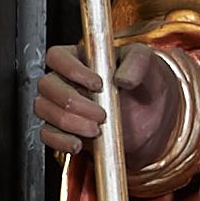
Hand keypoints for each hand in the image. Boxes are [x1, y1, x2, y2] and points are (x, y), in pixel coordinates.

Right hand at [34, 42, 174, 159]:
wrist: (155, 118)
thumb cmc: (147, 83)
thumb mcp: (150, 64)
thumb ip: (138, 63)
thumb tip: (122, 78)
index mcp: (81, 57)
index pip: (57, 56)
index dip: (72, 70)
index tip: (97, 84)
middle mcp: (66, 79)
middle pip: (47, 85)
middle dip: (73, 103)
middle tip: (101, 114)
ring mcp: (62, 105)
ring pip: (44, 109)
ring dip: (68, 122)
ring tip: (96, 129)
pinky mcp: (64, 129)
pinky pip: (47, 134)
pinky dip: (60, 141)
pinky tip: (79, 144)